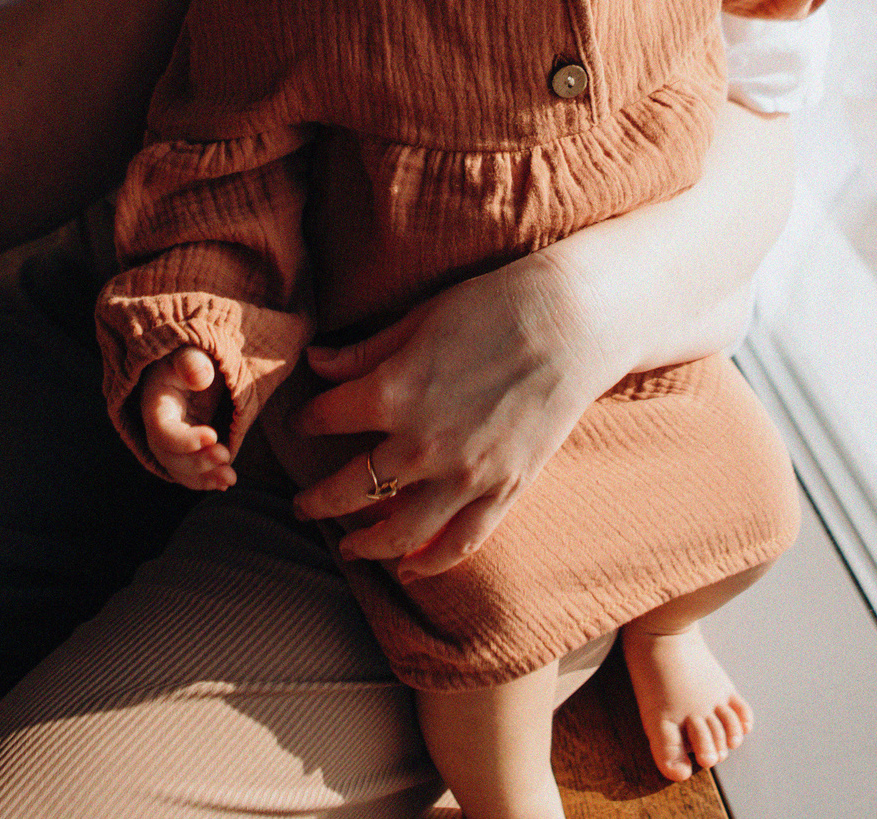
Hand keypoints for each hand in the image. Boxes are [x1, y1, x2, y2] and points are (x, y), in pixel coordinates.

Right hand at [138, 347, 235, 490]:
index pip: (162, 429)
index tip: (213, 434)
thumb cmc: (190, 355)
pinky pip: (189, 472)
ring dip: (203, 478)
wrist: (193, 365)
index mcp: (156, 402)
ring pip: (179, 469)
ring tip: (230, 478)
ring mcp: (171, 440)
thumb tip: (201, 377)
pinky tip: (225, 481)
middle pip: (169, 455)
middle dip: (197, 462)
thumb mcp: (189, 351)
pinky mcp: (186, 448)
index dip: (183, 439)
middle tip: (225, 456)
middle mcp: (158, 427)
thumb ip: (192, 361)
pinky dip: (206, 480)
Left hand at [289, 253, 611, 578]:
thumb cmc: (493, 306)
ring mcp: (465, 475)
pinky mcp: (505, 490)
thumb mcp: (418, 319)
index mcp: (392, 393)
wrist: (574, 322)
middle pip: (350, 488)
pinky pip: (460, 543)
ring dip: (366, 545)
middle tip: (303, 506)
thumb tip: (316, 362)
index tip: (302, 423)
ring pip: (399, 531)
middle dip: (319, 501)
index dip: (307, 421)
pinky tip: (410, 570)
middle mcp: (421, 444)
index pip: (327, 419)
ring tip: (350, 547)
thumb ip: (364, 353)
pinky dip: (431, 564)